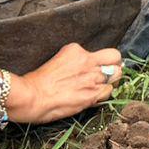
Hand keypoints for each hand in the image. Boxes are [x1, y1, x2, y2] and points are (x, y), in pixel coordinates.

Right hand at [8, 43, 123, 123]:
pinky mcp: (91, 94)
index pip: (99, 51)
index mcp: (75, 50)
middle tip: (108, 75)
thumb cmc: (37, 83)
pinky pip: (109, 92)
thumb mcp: (57, 62)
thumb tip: (82, 70)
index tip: (100, 67)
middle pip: (115, 57)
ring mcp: (91, 77)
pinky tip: (93, 98)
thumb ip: (74, 63)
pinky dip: (104, 96)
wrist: (31, 96)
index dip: (103, 61)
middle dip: (114, 66)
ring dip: (110, 82)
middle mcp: (87, 60)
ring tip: (99, 89)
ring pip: (117, 76)